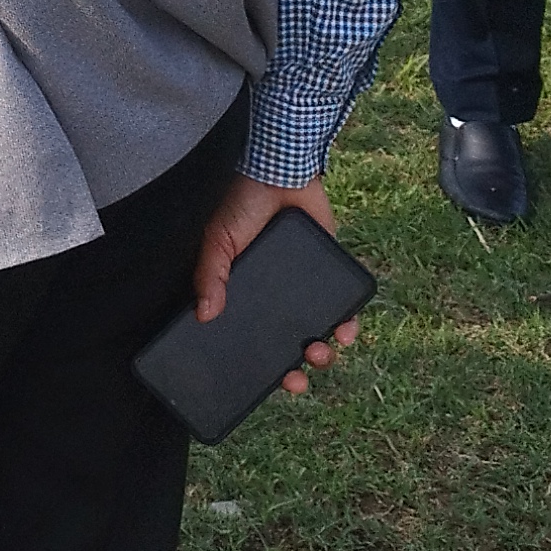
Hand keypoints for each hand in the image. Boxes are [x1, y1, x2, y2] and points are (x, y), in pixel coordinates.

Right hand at [192, 175, 360, 398]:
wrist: (279, 167)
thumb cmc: (238, 202)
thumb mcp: (217, 240)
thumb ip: (211, 275)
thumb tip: (203, 315)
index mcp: (245, 291)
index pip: (251, 336)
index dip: (261, 363)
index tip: (271, 383)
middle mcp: (275, 294)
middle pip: (287, 342)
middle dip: (295, 365)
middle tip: (300, 378)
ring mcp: (304, 286)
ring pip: (317, 330)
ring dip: (322, 350)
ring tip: (321, 354)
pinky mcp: (330, 271)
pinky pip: (343, 304)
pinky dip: (347, 322)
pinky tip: (346, 333)